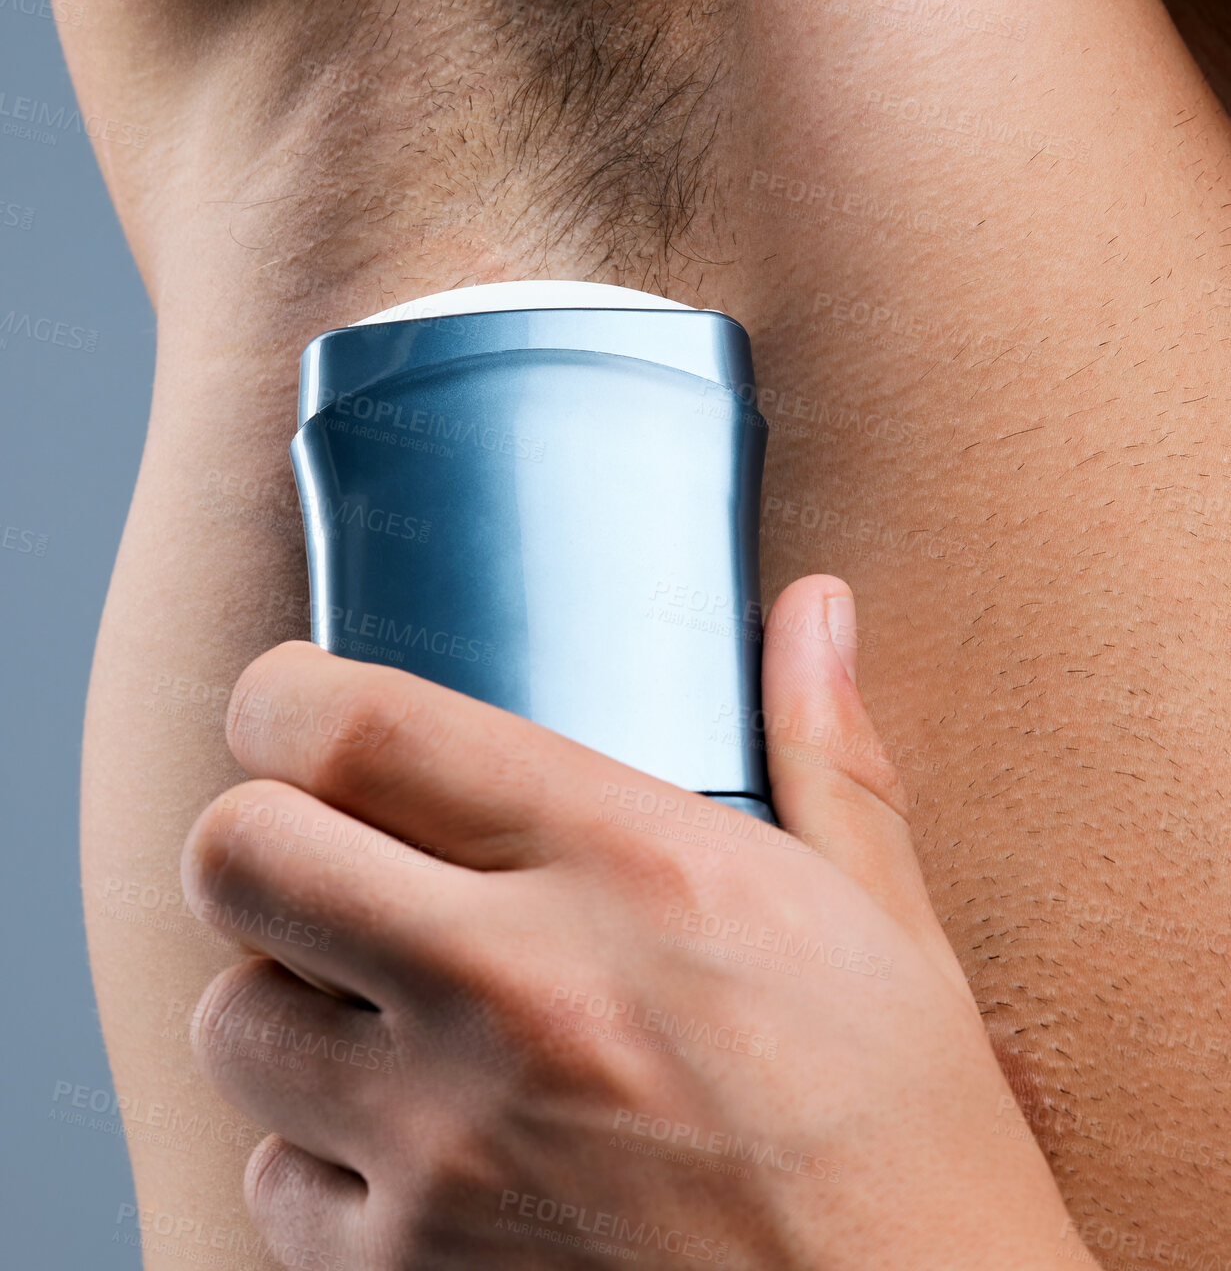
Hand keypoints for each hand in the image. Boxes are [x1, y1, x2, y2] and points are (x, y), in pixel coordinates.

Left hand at [182, 576, 1092, 1270]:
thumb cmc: (909, 1147)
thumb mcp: (885, 923)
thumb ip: (825, 745)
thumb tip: (816, 605)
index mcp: (627, 867)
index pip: (358, 730)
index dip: (282, 698)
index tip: (294, 705)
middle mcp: (514, 992)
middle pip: (238, 854)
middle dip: (260, 831)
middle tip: (325, 846)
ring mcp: (448, 1150)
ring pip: (231, 1020)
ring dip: (283, 996)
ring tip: (375, 1004)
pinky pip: (270, 1183)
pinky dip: (318, 1155)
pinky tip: (418, 1144)